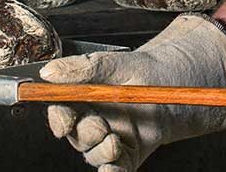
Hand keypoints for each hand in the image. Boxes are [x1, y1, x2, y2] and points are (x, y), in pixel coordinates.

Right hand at [40, 13, 225, 170]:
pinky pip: (116, 169)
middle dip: (85, 134)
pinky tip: (112, 169)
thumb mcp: (115, 64)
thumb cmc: (144, 72)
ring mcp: (110, 139)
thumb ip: (83, 69)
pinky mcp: (127, 155)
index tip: (64, 121)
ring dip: (100, 152)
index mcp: (84, 98)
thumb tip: (50, 72)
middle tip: (100, 127)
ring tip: (113, 142)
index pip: (62, 111)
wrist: (176, 85)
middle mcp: (94, 121)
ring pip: (93, 154)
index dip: (59, 118)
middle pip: (77, 136)